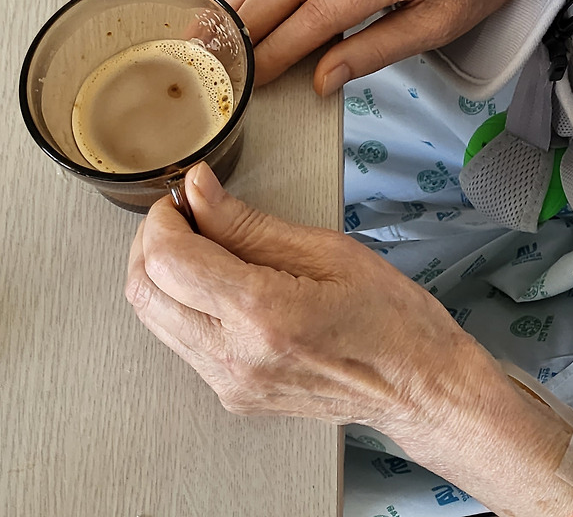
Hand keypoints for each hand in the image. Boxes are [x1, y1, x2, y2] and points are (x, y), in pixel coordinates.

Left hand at [126, 164, 572, 516]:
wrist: (414, 385)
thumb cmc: (389, 316)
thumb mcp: (328, 249)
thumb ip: (250, 222)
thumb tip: (200, 190)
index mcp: (263, 314)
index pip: (169, 260)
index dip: (164, 217)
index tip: (184, 194)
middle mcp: (235, 356)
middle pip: (145, 292)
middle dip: (152, 241)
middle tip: (184, 212)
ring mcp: (228, 383)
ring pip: (153, 318)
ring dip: (162, 272)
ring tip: (202, 240)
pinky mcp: (230, 394)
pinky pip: (180, 341)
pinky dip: (183, 301)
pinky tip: (217, 280)